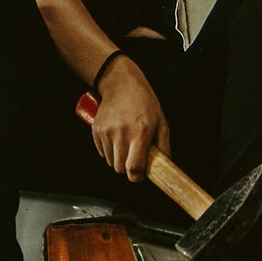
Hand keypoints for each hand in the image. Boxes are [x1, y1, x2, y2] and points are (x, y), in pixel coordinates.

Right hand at [90, 56, 170, 181]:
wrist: (121, 84)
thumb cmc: (144, 103)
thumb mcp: (161, 122)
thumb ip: (164, 147)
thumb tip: (165, 168)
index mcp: (141, 132)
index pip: (134, 168)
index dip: (137, 176)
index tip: (140, 174)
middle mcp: (122, 133)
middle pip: (120, 169)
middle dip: (127, 168)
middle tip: (134, 157)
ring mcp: (106, 132)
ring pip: (110, 162)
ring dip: (118, 159)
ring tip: (125, 143)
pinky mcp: (96, 130)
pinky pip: (102, 152)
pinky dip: (109, 151)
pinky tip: (116, 137)